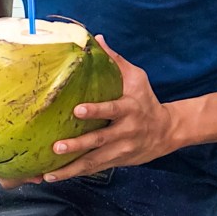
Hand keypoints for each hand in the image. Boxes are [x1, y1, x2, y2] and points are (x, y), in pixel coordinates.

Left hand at [41, 36, 178, 181]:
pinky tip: (55, 177)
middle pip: (100, 141)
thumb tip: (98, 39)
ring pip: (94, 162)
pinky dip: (74, 174)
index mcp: (129, 109)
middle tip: (57, 147)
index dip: (96, 111)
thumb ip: (116, 61)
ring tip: (49, 173)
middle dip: (78, 145)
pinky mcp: (116, 162)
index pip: (112, 110)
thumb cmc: (146, 100)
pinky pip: (93, 169)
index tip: (77, 111)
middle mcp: (125, 132)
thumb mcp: (137, 78)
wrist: (167, 132)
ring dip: (71, 168)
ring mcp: (121, 150)